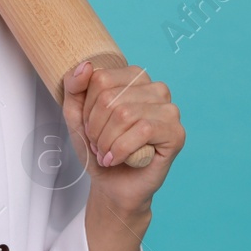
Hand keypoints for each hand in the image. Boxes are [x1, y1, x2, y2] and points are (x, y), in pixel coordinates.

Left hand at [61, 60, 184, 217]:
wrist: (112, 185)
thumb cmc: (98, 148)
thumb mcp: (76, 115)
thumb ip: (74, 87)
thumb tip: (86, 66)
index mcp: (134, 78)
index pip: (100, 79)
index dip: (88, 109)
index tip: (90, 126)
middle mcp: (155, 89)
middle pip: (110, 98)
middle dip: (96, 128)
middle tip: (99, 144)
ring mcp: (169, 110)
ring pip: (125, 114)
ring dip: (107, 142)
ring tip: (107, 153)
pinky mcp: (176, 132)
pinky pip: (143, 131)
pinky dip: (121, 150)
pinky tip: (119, 159)